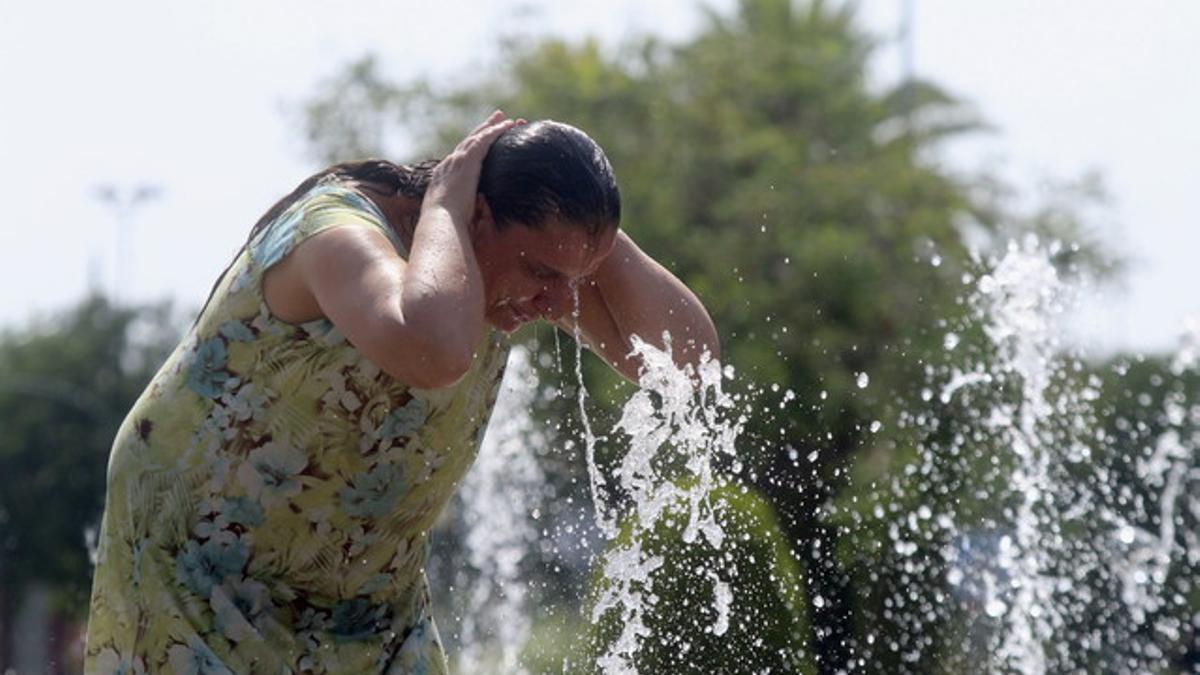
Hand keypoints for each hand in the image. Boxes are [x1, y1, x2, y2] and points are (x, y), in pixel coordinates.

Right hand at [422, 110, 518, 224]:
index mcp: (443, 179)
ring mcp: (456, 161)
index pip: (458, 158)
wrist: (440, 221)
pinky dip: (495, 131)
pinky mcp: (466, 161)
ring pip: (476, 138)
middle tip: (493, 120)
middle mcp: (448, 165)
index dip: (470, 148)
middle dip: (481, 130)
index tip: (479, 142)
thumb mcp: (453, 218)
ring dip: (490, 127)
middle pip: (467, 143)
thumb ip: (463, 215)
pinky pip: (483, 140)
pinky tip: (507, 125)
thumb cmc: (446, 227)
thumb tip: (473, 226)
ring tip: (503, 119)